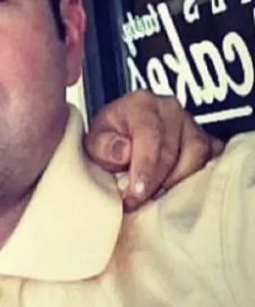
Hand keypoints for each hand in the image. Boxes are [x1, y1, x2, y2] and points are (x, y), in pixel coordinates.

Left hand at [84, 91, 224, 211]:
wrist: (121, 140)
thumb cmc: (109, 142)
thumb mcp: (94, 144)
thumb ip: (104, 146)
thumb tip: (124, 152)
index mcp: (141, 104)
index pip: (150, 134)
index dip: (145, 167)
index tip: (136, 194)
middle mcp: (170, 109)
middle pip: (174, 148)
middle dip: (158, 181)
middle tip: (142, 203)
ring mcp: (192, 124)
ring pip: (197, 156)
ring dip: (178, 182)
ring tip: (156, 197)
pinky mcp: (208, 142)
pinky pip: (212, 162)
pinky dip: (197, 180)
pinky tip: (178, 194)